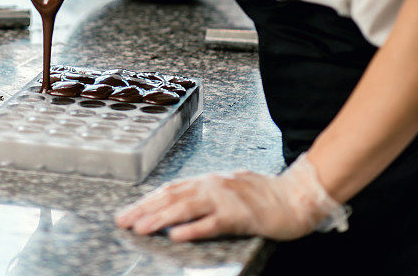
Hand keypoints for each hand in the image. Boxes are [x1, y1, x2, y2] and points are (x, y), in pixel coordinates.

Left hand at [115, 156, 348, 241]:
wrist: (295, 196)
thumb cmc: (262, 195)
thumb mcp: (227, 189)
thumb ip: (205, 195)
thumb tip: (178, 205)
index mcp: (208, 181)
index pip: (170, 190)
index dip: (147, 201)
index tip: (127, 213)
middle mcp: (212, 186)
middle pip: (172, 197)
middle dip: (145, 210)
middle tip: (122, 222)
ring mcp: (225, 199)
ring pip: (186, 208)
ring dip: (161, 218)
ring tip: (141, 228)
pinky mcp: (240, 215)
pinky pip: (213, 223)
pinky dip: (194, 228)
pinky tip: (177, 236)